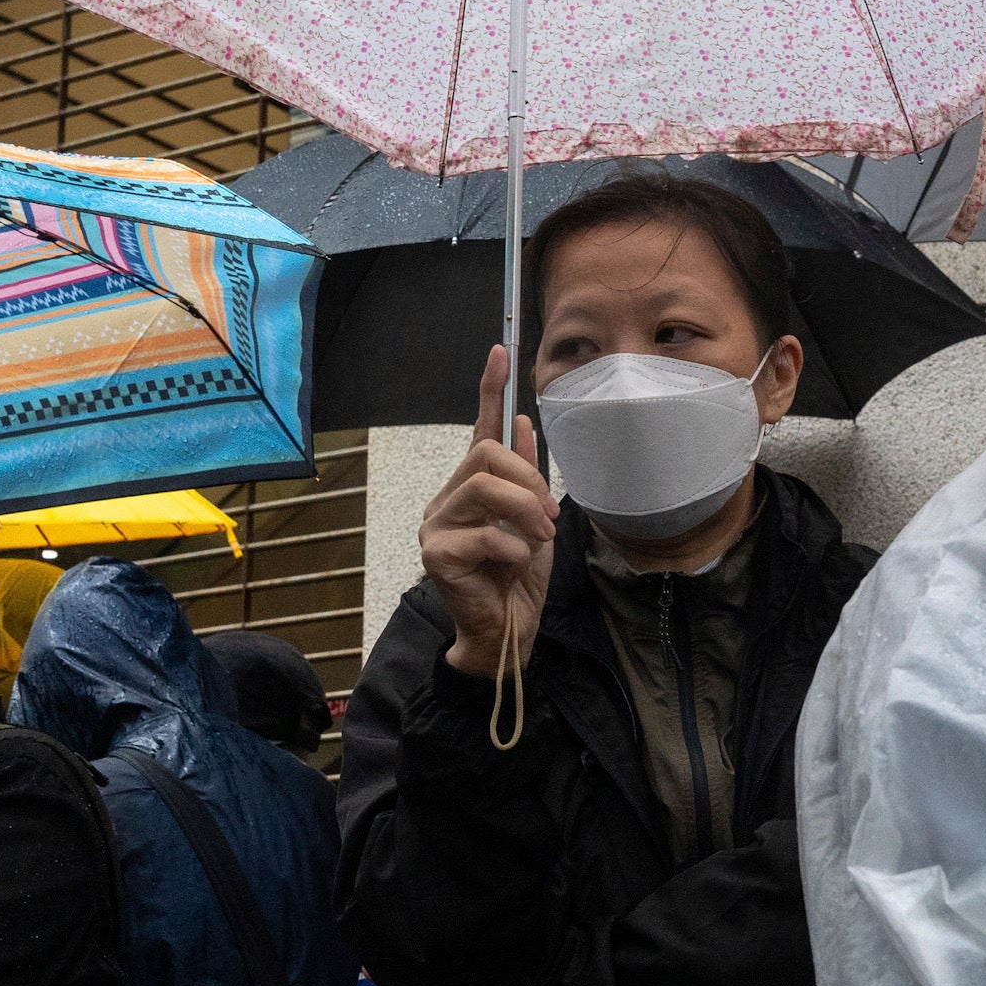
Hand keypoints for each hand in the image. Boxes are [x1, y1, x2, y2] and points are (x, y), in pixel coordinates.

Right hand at [420, 346, 554, 680]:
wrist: (506, 635)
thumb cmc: (517, 583)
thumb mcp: (535, 523)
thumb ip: (528, 479)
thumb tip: (525, 423)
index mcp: (470, 490)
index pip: (478, 431)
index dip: (489, 390)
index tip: (500, 351)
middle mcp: (446, 501)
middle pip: (485, 455)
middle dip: (528, 480)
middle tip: (549, 517)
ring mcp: (436, 526)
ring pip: (485, 488)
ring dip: (525, 512)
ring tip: (539, 538)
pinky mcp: (435, 553)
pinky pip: (484, 532)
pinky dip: (513, 548)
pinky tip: (513, 566)